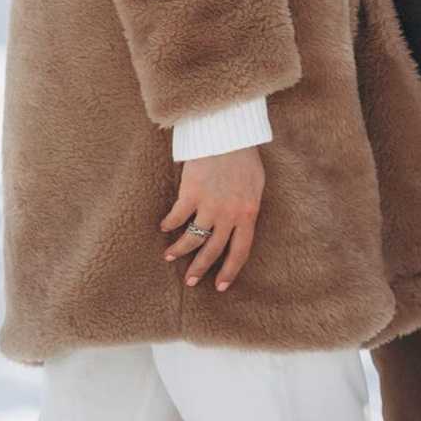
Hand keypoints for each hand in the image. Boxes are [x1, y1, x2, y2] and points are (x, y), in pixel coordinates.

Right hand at [162, 148, 264, 290]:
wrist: (228, 134)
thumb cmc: (244, 158)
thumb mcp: (256, 187)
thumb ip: (248, 208)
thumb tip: (241, 225)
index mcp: (248, 215)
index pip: (240, 252)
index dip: (230, 271)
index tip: (221, 286)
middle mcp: (228, 215)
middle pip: (213, 251)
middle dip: (200, 269)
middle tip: (191, 281)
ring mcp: (209, 205)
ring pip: (192, 238)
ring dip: (179, 250)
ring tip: (170, 257)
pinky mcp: (190, 193)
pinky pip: (177, 217)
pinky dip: (168, 224)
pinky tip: (163, 227)